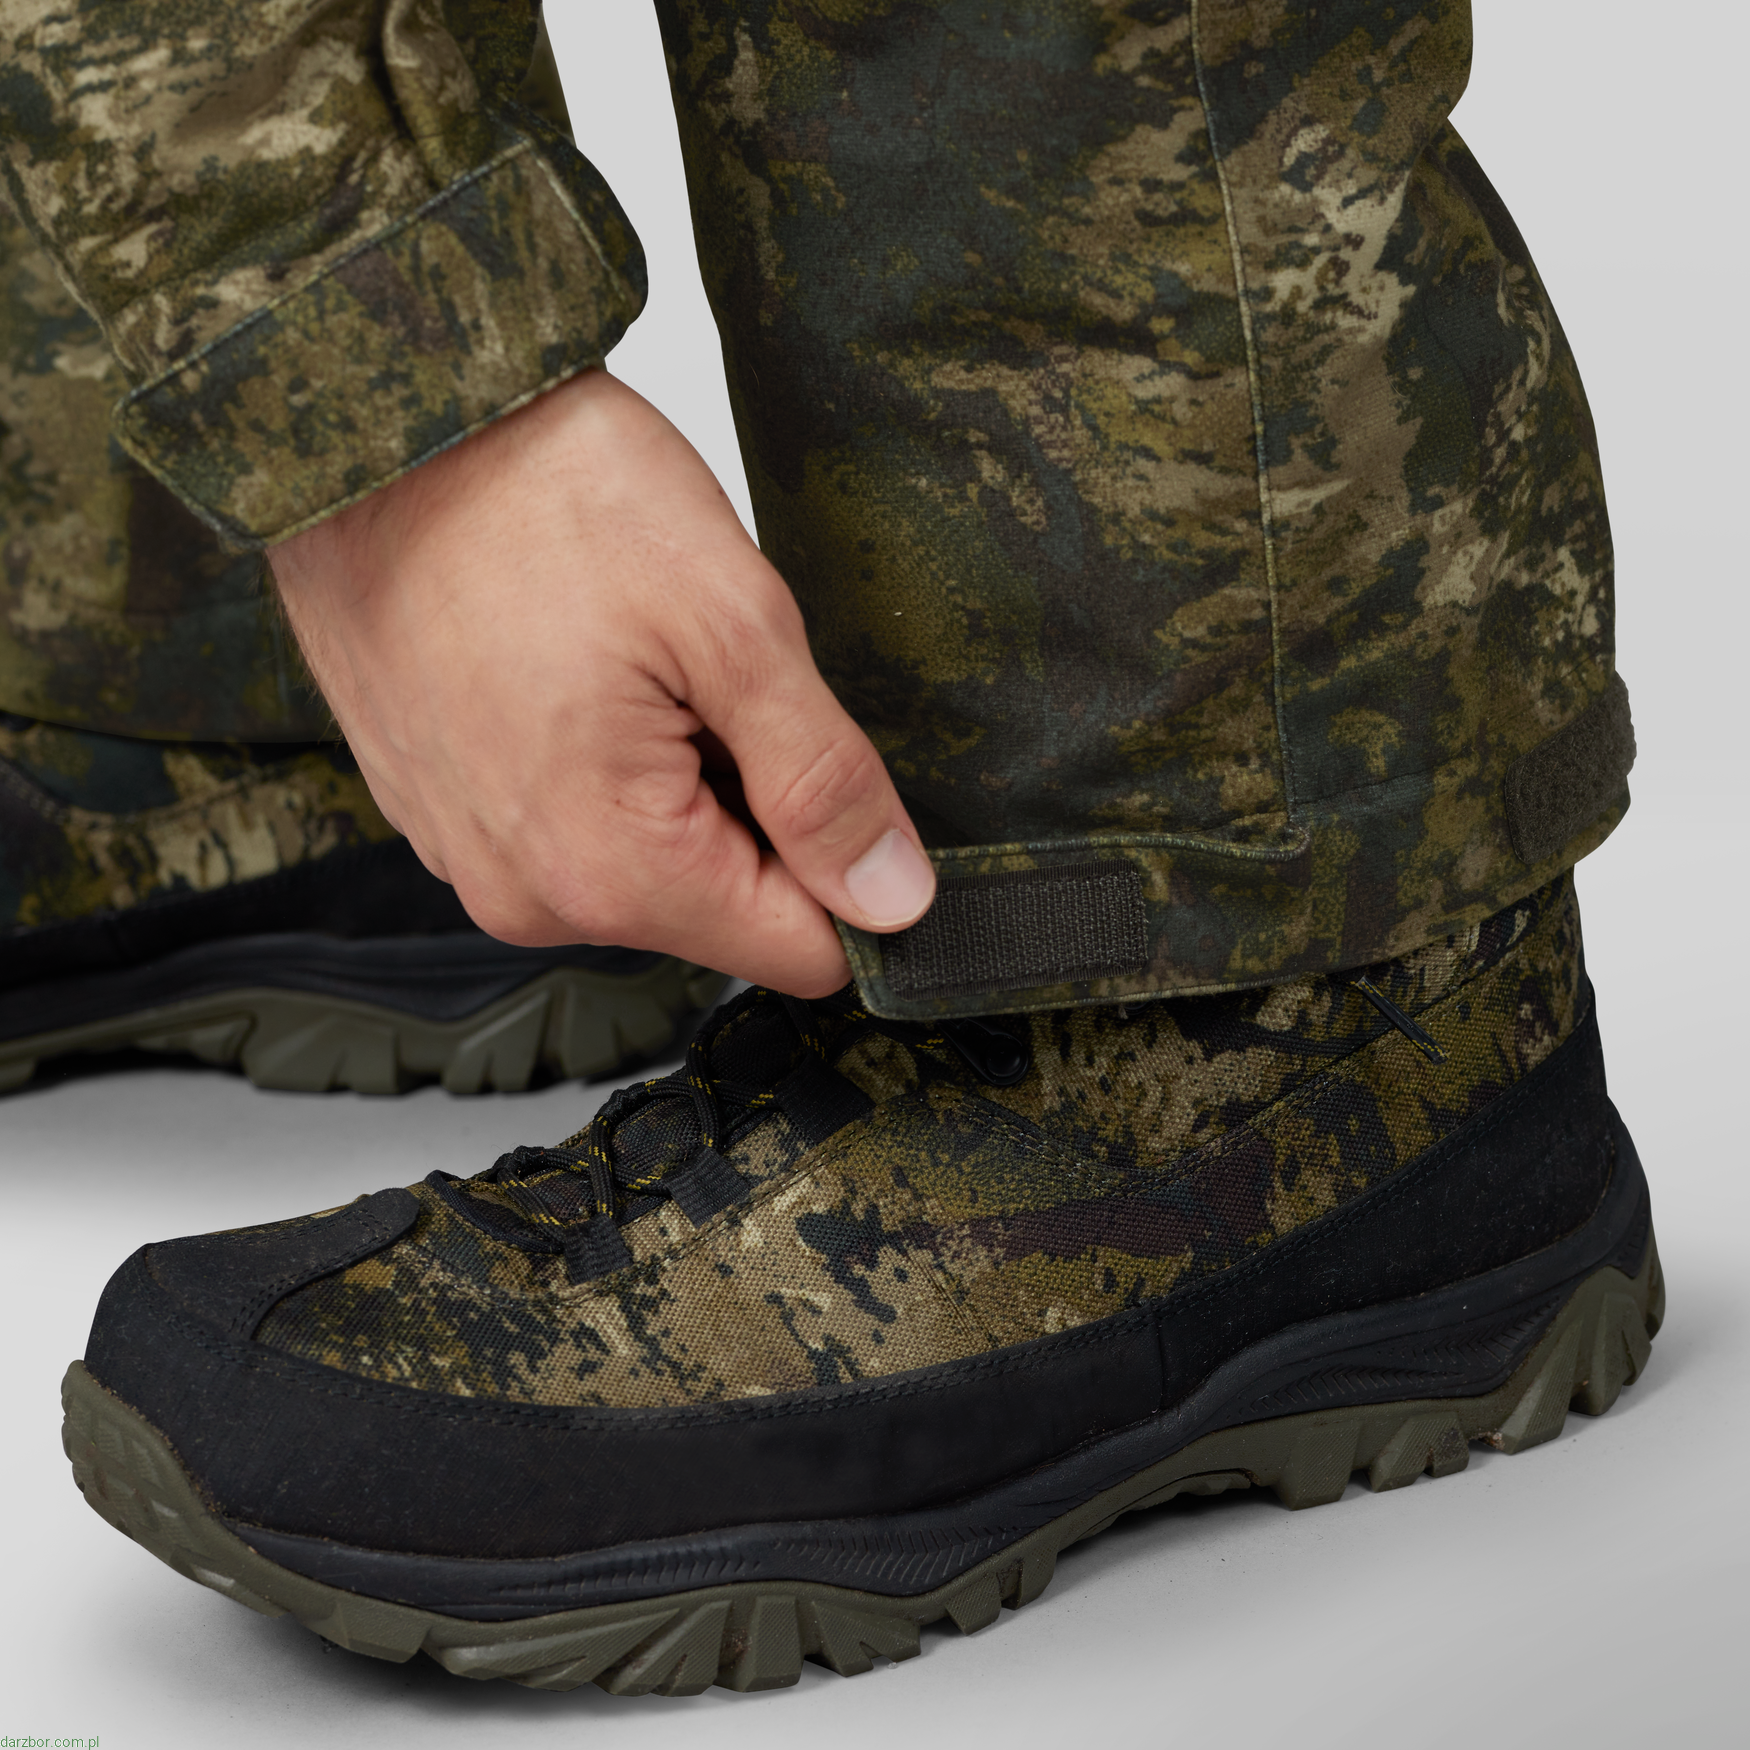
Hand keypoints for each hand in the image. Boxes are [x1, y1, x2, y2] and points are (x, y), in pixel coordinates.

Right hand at [268, 369, 934, 995]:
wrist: (371, 422)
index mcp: (610, 871)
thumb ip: (824, 782)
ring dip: (682, 779)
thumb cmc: (540, 494)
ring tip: (638, 660)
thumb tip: (894, 899)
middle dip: (758, 805)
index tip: (835, 763)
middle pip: (725, 907)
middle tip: (715, 677)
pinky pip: (572, 828)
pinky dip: (605, 763)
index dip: (853, 869)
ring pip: (652, 865)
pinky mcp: (443, 813)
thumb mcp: (734, 625)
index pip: (802, 950)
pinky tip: (582, 667)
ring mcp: (474, 858)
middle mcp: (530, 896)